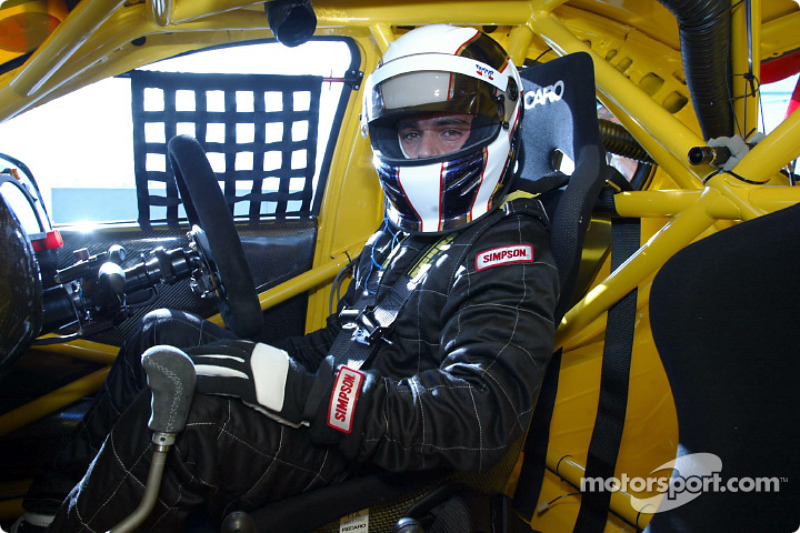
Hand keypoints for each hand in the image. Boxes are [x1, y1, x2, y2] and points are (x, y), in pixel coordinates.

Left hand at [186, 339, 313, 427]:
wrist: (309, 394)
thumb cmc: (293, 383)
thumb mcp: (273, 363)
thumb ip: (255, 361)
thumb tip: (238, 363)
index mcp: (256, 349)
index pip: (223, 346)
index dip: (204, 350)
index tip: (189, 352)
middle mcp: (251, 355)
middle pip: (215, 352)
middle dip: (194, 355)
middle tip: (174, 358)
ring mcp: (251, 369)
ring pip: (216, 364)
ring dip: (195, 366)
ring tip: (178, 368)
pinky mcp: (251, 385)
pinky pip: (223, 381)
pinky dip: (207, 381)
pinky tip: (194, 382)